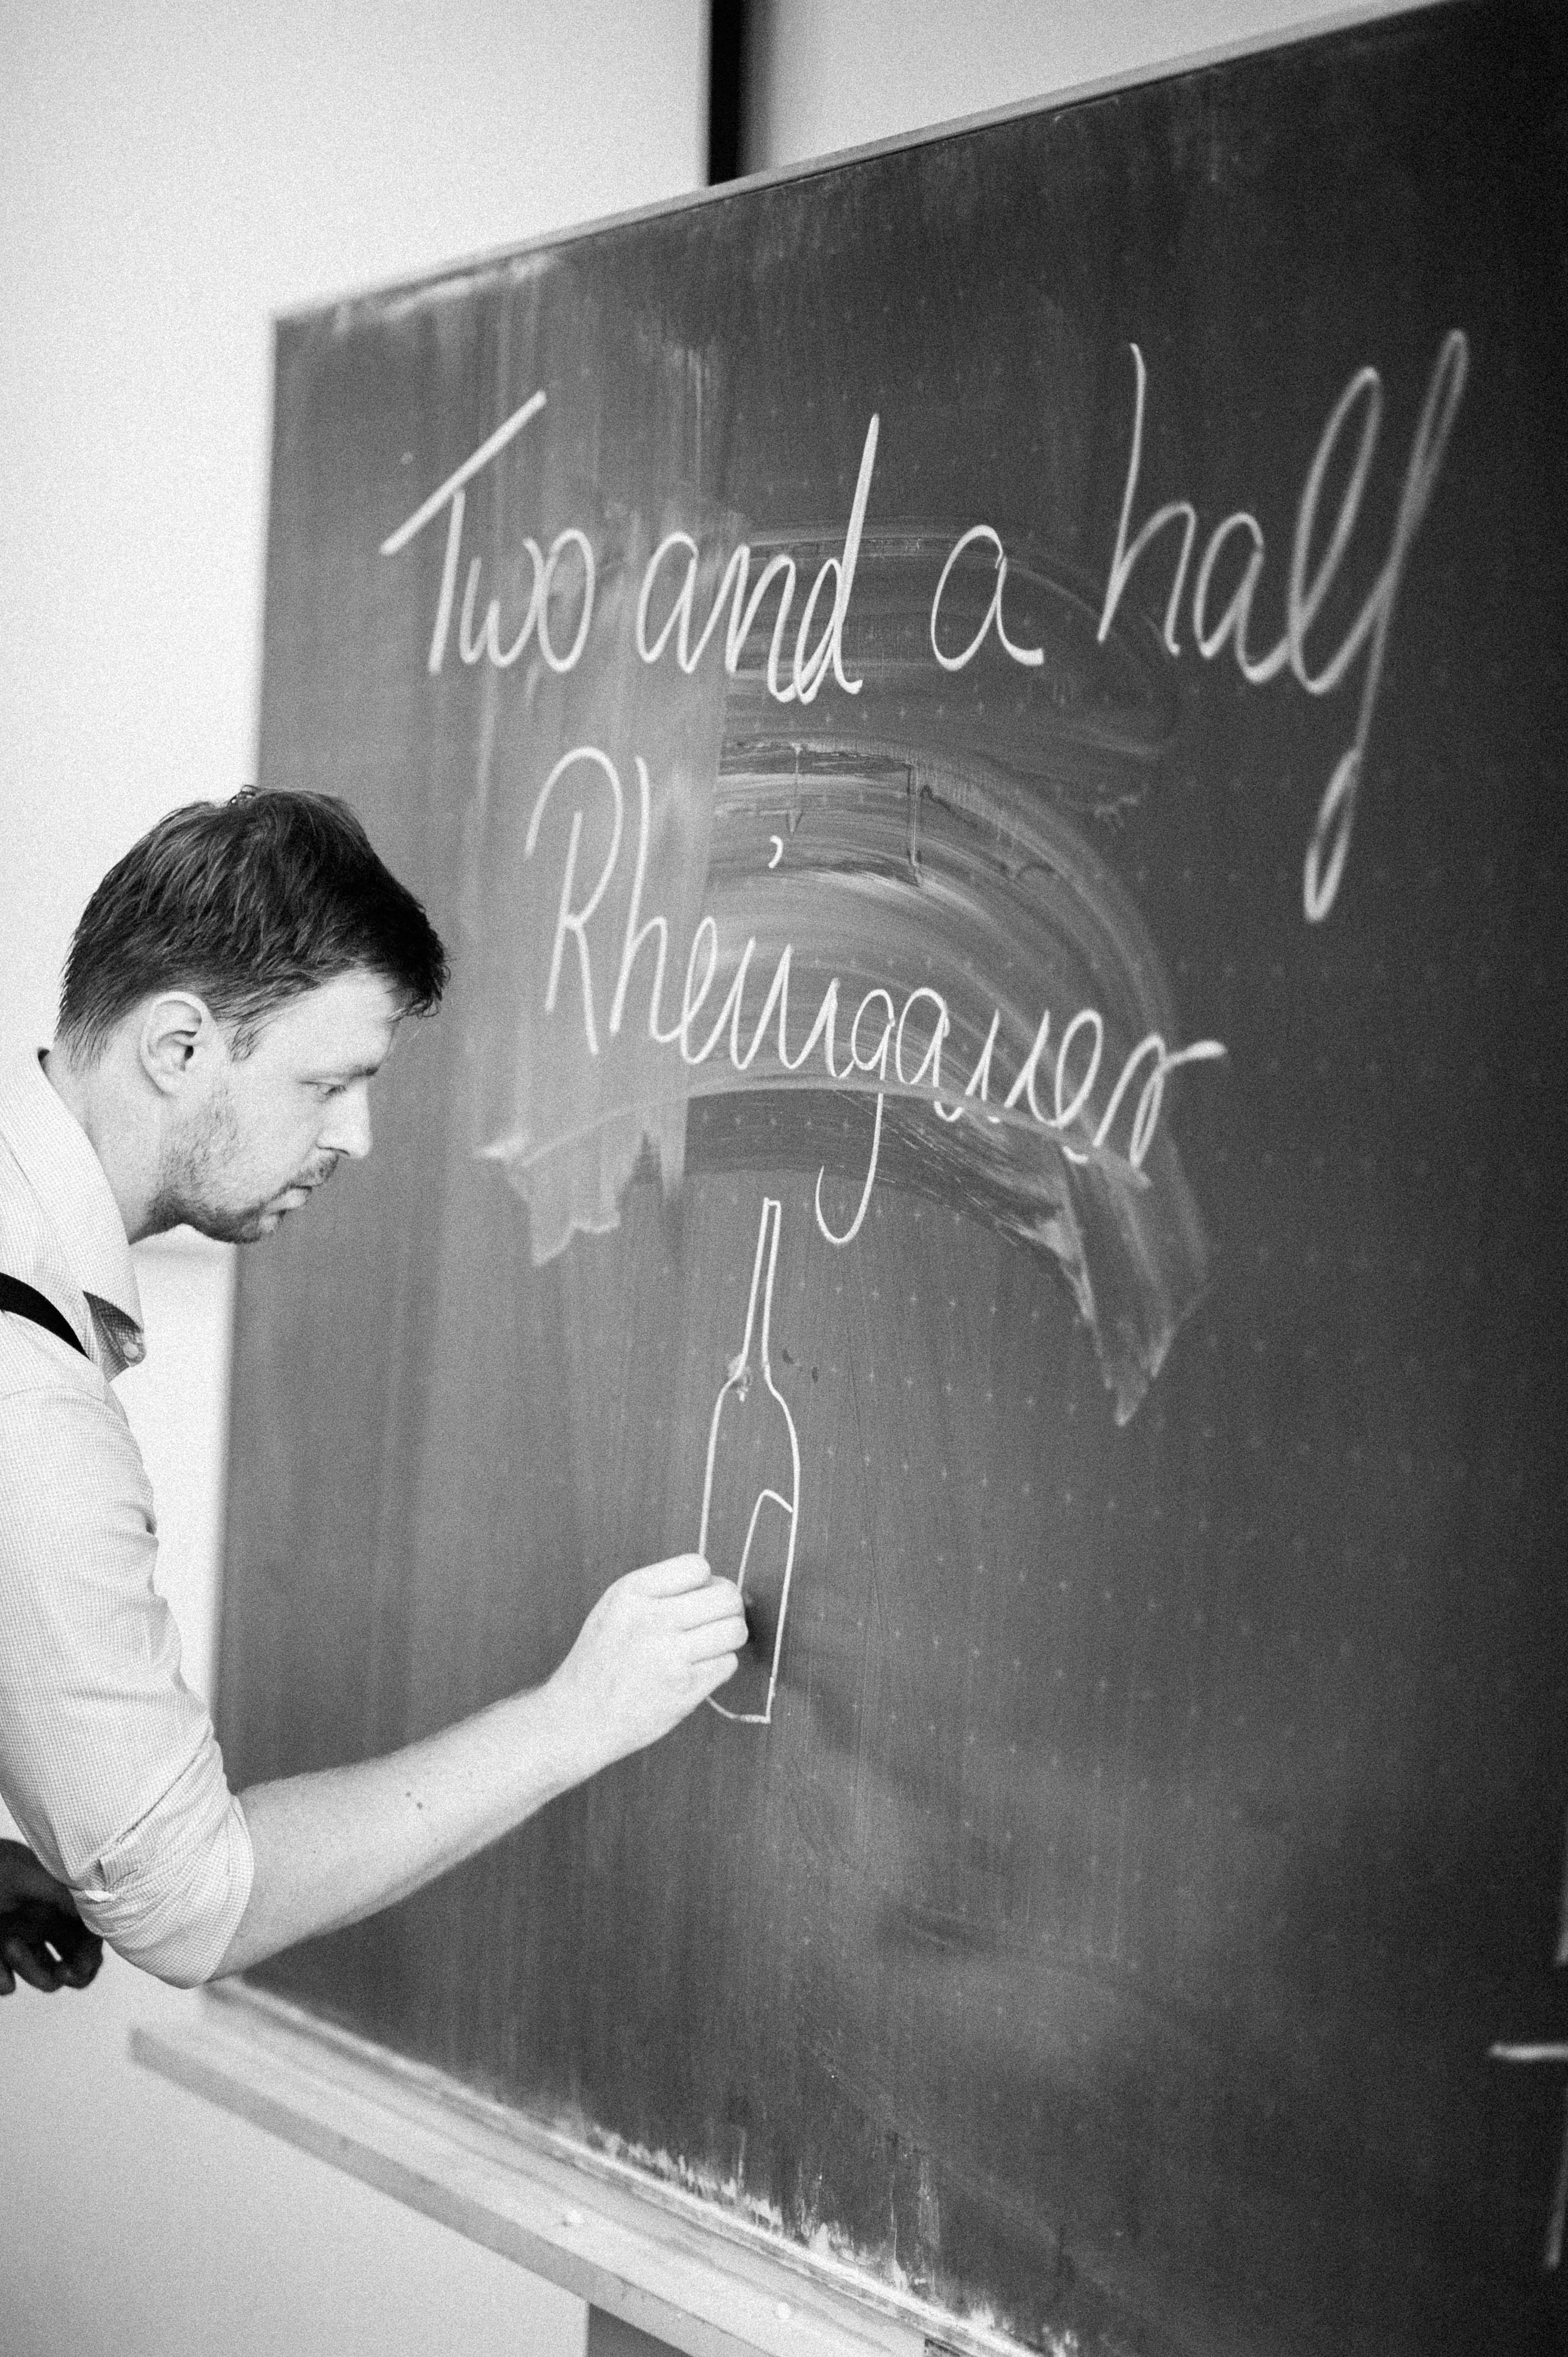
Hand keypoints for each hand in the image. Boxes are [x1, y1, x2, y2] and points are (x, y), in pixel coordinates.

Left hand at [0, 1837, 103, 1994]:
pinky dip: (4, 1981)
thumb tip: (98, 1907)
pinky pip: (9, 1983)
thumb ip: (62, 1892)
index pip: (91, 1929)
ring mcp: (21, 1940)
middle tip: (63, 1973)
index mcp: (57, 1898)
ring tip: (10, 1946)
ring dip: (33, 1970)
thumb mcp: (23, 1875)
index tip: (80, 1964)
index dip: (92, 1950)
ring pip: (45, 1974)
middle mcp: (45, 1921)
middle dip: (75, 1972)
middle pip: (77, 1957)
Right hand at [548, 1553, 747, 1774]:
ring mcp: (670, 1656)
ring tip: (708, 1646)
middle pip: (726, 1597)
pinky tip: (697, 1671)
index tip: (695, 1599)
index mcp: (632, 1592)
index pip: (697, 1566)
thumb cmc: (602, 1659)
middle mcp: (652, 1619)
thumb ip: (660, 1590)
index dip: (704, 1582)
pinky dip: (719, 1667)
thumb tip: (717, 1585)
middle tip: (713, 1622)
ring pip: (735, 1631)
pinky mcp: (685, 1690)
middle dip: (728, 1608)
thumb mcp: (615, 1607)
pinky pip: (728, 1664)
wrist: (579, 1717)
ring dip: (728, 1638)